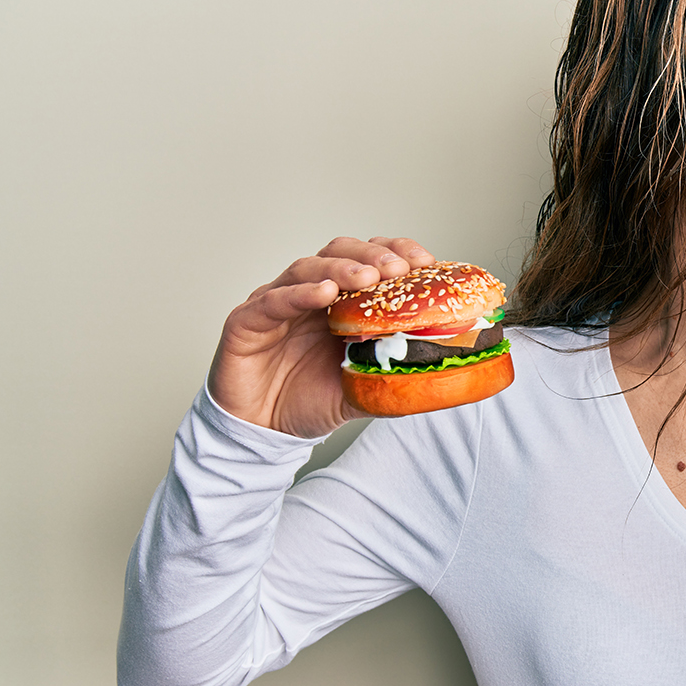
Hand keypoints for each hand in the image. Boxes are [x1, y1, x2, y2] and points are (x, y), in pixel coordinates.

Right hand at [206, 236, 434, 436]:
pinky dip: (299, 293)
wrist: (264, 432)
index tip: (425, 261)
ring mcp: (276, 303)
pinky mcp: (246, 321)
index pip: (369, 261)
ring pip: (307, 269)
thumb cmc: (309, 401)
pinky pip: (272, 300)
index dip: (395, 254)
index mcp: (340, 302)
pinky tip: (324, 293)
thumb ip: (392, 377)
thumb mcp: (362, 390)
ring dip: (340, 269)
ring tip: (366, 278)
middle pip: (339, 254)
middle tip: (397, 269)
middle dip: (372, 257)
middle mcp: (308, 294)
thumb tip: (439, 376)